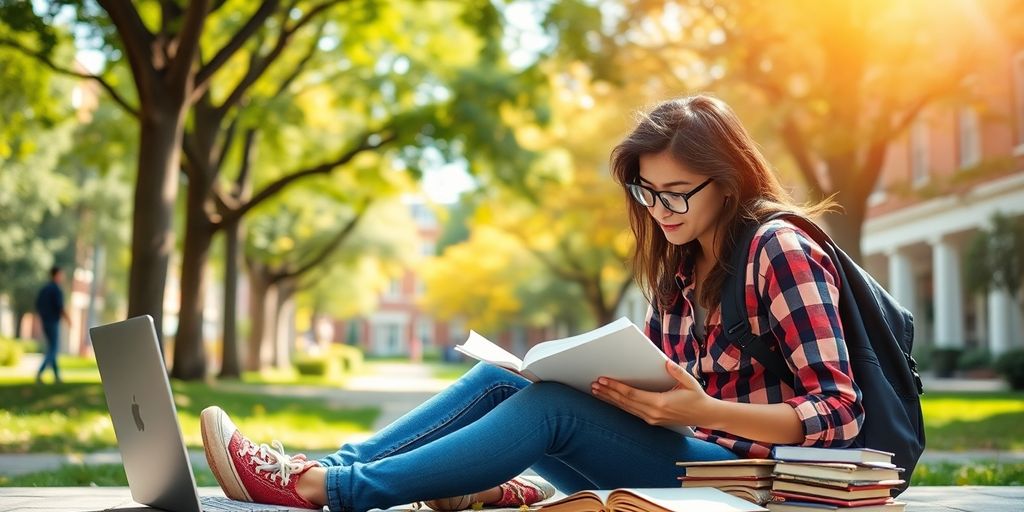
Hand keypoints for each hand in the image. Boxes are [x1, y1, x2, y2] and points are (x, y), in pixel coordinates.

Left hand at [590, 360, 716, 427]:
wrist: (706, 416)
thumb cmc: (697, 397)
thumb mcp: (689, 382)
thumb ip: (677, 372)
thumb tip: (665, 362)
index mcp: (660, 403)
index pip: (632, 394)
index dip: (616, 387)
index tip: (603, 380)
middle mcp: (653, 413)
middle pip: (625, 402)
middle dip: (608, 393)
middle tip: (594, 384)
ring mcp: (652, 419)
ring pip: (626, 408)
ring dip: (611, 399)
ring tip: (597, 391)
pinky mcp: (652, 421)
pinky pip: (632, 412)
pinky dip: (620, 405)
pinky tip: (611, 399)